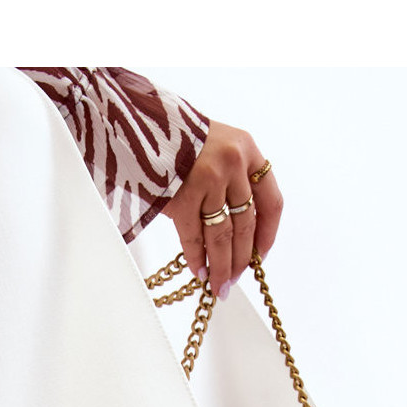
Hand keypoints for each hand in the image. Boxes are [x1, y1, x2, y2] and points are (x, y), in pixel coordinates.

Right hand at [162, 120, 282, 297]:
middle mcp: (233, 164)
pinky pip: (195, 236)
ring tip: (219, 285)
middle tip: (235, 280)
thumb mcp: (215, 145)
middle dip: (242, 259)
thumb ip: (230, 179)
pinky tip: (199, 271)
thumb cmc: (174, 137)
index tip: (260, 256)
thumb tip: (235, 232)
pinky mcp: (183, 196)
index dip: (268, 235)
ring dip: (222, 266)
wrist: (135, 121)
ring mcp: (209, 180)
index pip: (271, 202)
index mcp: (247, 149)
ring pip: (222, 236)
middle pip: (246, 224)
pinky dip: (197, 258)